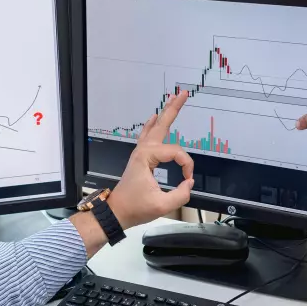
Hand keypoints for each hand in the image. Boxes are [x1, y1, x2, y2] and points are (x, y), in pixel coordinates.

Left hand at [107, 90, 194, 228]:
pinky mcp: (140, 157)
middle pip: (162, 124)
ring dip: (165, 113)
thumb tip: (189, 183)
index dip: (187, 165)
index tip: (187, 180)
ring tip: (173, 99)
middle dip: (173, 108)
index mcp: (147, 157)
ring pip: (155, 127)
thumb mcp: (162, 205)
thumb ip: (181, 194)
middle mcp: (143, 150)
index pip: (176, 153)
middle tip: (183, 94)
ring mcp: (140, 152)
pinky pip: (148, 135)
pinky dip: (153, 124)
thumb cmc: (135, 207)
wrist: (117, 211)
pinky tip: (154, 117)